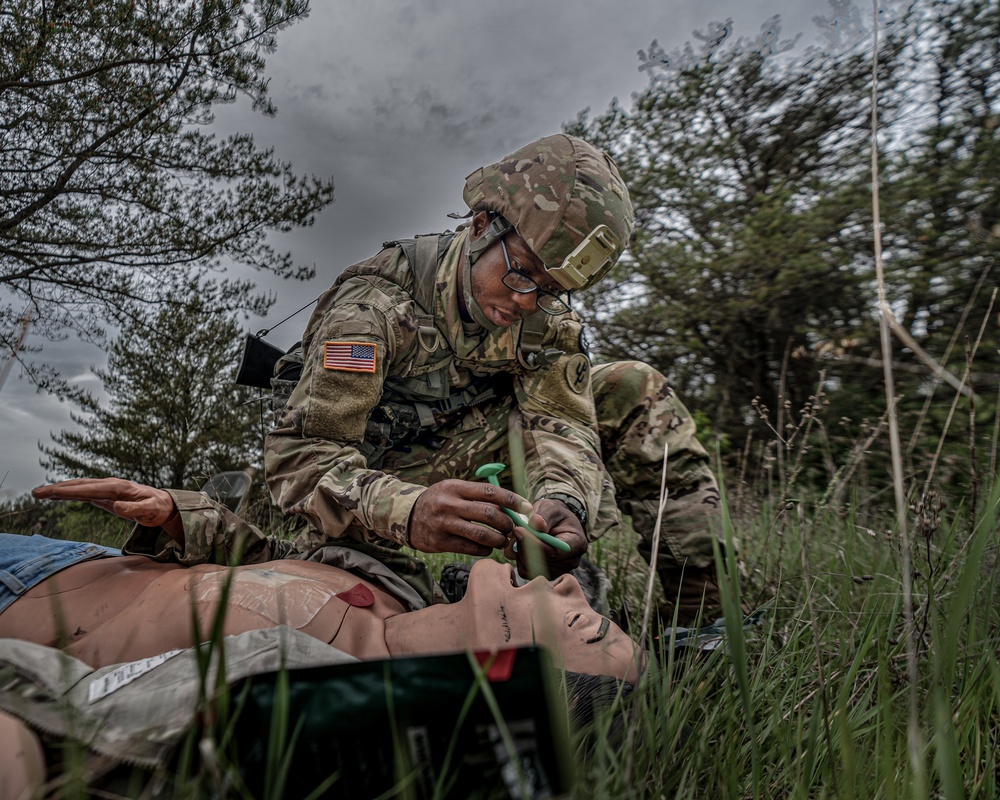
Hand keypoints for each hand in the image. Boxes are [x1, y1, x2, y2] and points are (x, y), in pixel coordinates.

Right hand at [32, 478, 179, 539]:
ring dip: (59, 490)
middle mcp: (110, 485)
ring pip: (79, 487)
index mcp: (118, 487)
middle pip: (79, 485)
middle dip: (57, 488)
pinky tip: (56, 496)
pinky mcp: (105, 495)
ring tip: (39, 493)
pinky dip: (68, 493)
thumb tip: (116, 506)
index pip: (90, 489)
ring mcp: (106, 489)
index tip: (53, 493)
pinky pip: (83, 493)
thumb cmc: (158, 507)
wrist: (164, 504)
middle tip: (36, 493)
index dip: (71, 491)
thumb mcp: (150, 510)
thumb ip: (134, 509)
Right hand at [407, 479, 533, 555]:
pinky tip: (488, 547)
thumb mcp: (454, 489)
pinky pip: (470, 548)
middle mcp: (450, 504)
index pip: (490, 491)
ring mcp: (444, 524)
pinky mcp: (440, 542)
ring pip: (482, 534)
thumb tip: (511, 506)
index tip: (526, 507)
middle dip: (507, 523)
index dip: (511, 500)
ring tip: (503, 540)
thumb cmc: (439, 501)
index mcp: (456, 487)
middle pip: (489, 514)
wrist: (407, 516)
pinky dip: (485, 549)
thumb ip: (477, 495)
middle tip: (512, 527)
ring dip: (498, 539)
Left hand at [503, 498, 586, 577]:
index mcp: (577, 544)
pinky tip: (522, 545)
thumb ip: (544, 515)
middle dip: (525, 546)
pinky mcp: (545, 575)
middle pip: (541, 562)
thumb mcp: (551, 508)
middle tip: (516, 530)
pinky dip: (519, 558)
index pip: (555, 552)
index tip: (519, 529)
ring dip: (520, 551)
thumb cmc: (555, 514)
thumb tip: (535, 523)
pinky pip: (525, 571)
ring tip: (521, 536)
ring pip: (531, 567)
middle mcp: (570, 562)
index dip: (534, 543)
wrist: (557, 523)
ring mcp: (558, 571)